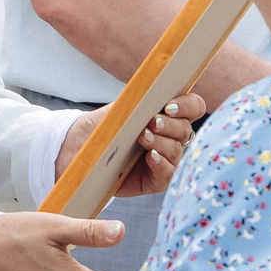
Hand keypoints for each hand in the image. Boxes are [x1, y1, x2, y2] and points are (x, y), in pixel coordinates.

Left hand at [58, 92, 210, 200]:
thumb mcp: (120, 109)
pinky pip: (168, 173)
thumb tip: (154, 90)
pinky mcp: (155, 180)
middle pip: (186, 130)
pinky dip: (161, 163)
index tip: (169, 105)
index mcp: (168, 115)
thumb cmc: (101, 127)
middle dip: (171, 125)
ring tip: (144, 137)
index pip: (193, 107)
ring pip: (177, 151)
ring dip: (163, 142)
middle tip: (154, 122)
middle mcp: (170, 137)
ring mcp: (165, 159)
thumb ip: (139, 101)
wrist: (77, 149)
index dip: (188, 105)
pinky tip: (150, 156)